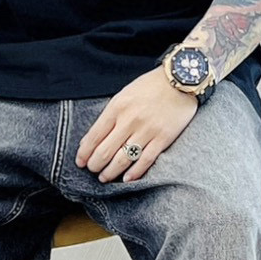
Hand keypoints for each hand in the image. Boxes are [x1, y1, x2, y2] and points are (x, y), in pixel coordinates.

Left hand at [76, 67, 198, 181]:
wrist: (180, 80)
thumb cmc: (149, 87)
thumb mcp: (124, 95)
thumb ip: (109, 116)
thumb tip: (92, 139)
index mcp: (117, 107)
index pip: (94, 136)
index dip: (84, 153)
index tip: (80, 162)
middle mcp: (129, 120)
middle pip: (105, 151)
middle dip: (95, 165)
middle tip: (92, 170)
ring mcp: (147, 130)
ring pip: (123, 159)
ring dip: (110, 172)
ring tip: (105, 177)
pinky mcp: (163, 138)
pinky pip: (145, 160)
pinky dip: (134, 173)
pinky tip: (127, 179)